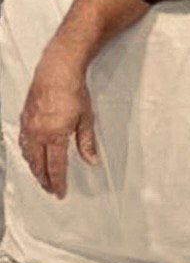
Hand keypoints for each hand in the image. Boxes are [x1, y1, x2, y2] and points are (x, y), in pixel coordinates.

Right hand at [18, 61, 97, 198]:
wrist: (57, 70)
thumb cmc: (72, 91)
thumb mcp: (86, 119)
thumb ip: (87, 143)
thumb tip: (92, 161)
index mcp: (54, 136)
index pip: (55, 167)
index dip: (58, 182)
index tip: (60, 192)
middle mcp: (37, 133)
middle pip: (38, 165)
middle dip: (45, 180)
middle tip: (51, 189)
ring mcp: (28, 126)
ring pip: (28, 155)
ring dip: (35, 169)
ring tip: (42, 177)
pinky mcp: (24, 118)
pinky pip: (23, 142)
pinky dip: (27, 154)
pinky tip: (31, 156)